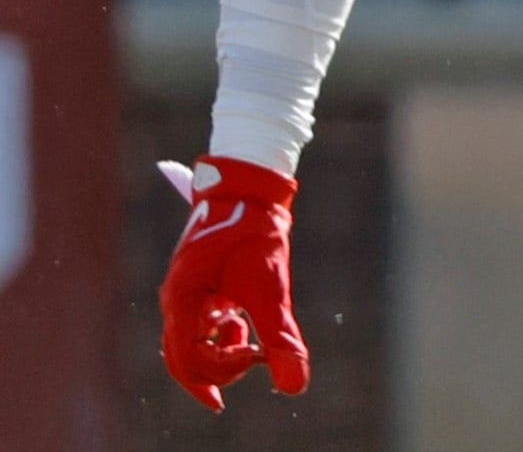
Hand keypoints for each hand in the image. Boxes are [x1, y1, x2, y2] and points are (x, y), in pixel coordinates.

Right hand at [158, 156, 309, 411]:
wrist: (249, 188)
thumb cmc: (256, 233)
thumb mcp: (271, 287)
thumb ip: (280, 337)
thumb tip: (294, 387)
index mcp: (184, 302)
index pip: (187, 359)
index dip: (218, 374)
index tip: (256, 360)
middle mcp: (176, 301)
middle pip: (183, 358)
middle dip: (216, 372)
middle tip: (252, 366)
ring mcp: (183, 293)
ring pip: (190, 343)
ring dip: (219, 354)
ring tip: (252, 348)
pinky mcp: (196, 286)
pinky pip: (198, 325)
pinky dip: (220, 336)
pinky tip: (244, 327)